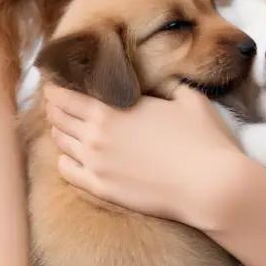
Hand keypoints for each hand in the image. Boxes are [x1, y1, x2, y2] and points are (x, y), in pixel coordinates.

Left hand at [43, 80, 243, 226]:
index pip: (66, 94)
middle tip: (57, 100)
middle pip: (57, 116)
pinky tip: (71, 155)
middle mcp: (95, 134)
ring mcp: (96, 164)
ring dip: (59, 130)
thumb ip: (167, 84)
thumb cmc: (202, 139)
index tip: (58, 81)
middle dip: (55, 106)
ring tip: (63, 124)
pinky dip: (65, 160)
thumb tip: (159, 76)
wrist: (210, 186)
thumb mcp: (188, 98)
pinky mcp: (102, 189)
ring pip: (60, 142)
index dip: (57, 86)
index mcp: (111, 108)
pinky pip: (67, 171)